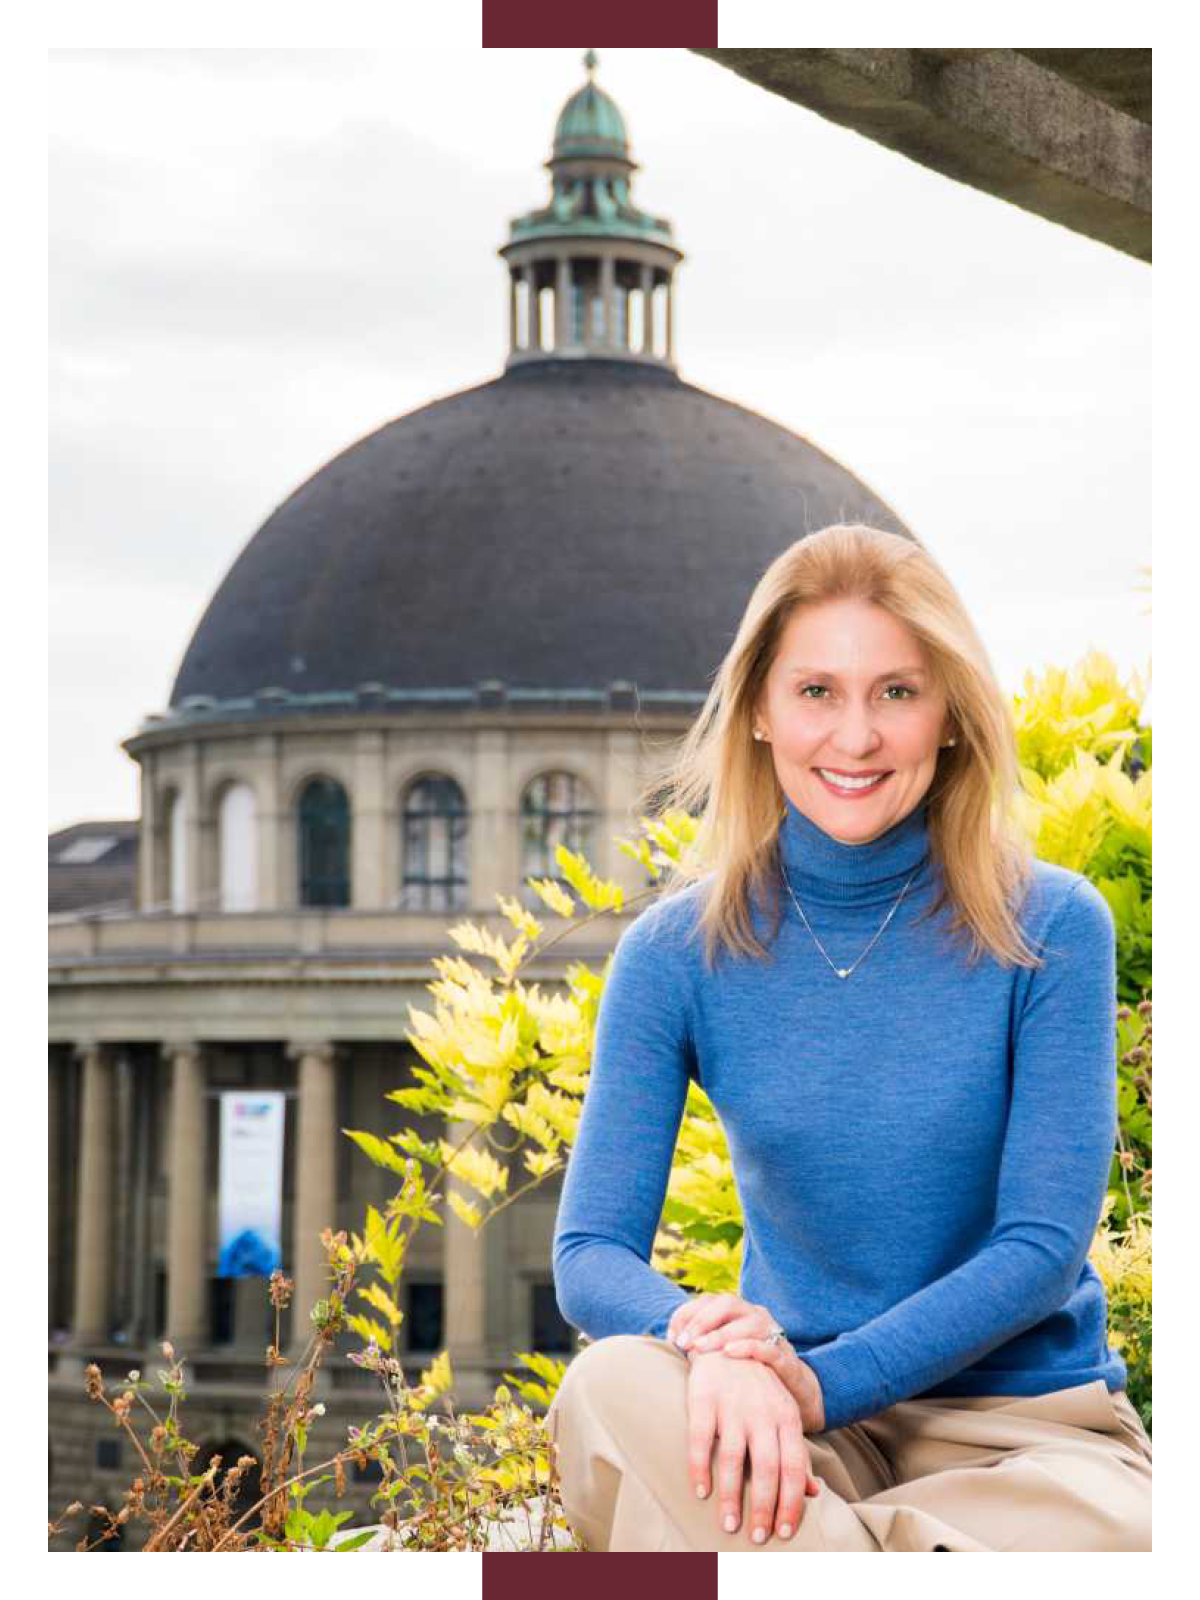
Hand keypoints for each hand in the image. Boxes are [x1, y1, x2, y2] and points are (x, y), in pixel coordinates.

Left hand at [667, 1293, 825, 1431]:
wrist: (794, 1394)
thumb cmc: (750, 1373)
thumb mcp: (723, 1357)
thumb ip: (702, 1346)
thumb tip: (671, 1345)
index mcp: (738, 1313)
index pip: (709, 1300)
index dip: (688, 1313)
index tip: (672, 1336)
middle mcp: (756, 1316)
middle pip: (728, 1302)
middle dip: (701, 1320)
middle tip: (683, 1343)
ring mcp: (773, 1334)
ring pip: (748, 1322)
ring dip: (721, 1333)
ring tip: (700, 1348)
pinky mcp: (787, 1358)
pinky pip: (769, 1346)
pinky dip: (748, 1346)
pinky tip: (730, 1353)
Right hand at [686, 1349, 819, 1543]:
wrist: (724, 1344)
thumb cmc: (758, 1389)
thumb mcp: (783, 1414)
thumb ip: (796, 1453)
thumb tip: (813, 1492)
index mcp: (787, 1417)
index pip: (794, 1467)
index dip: (790, 1502)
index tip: (784, 1532)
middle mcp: (763, 1412)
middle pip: (767, 1468)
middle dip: (763, 1507)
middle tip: (758, 1537)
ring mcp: (733, 1405)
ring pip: (734, 1460)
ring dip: (732, 1497)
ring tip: (729, 1525)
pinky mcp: (704, 1399)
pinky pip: (701, 1440)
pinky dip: (701, 1468)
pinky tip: (701, 1491)